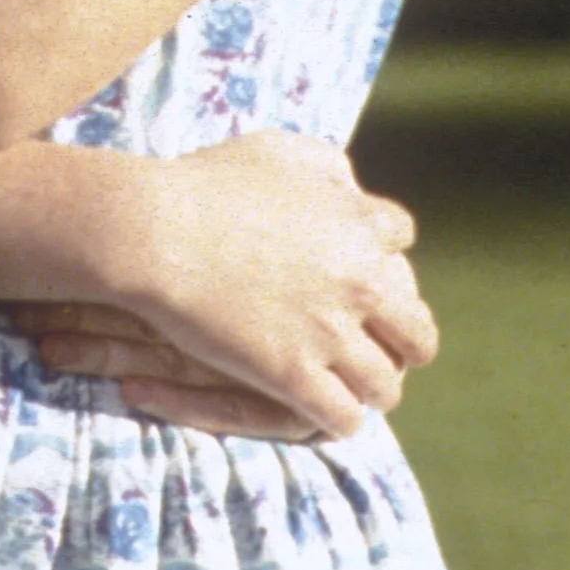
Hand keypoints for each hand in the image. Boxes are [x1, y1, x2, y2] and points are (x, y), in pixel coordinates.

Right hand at [0, 132, 434, 441]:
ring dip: (372, 387)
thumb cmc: (203, 183)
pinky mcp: (293, 375)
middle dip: (402, 341)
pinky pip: (344, 418)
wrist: (152, 230)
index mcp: (360, 225)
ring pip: (385, 385)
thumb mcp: (274, 150)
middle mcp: (360, 281)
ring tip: (353, 388)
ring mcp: (329, 333)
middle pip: (417, 331)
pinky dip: (339, 419)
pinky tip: (322, 410)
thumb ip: (323, 162)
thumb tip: (350, 178)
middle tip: (379, 346)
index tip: (360, 274)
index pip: (402, 246)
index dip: (382, 260)